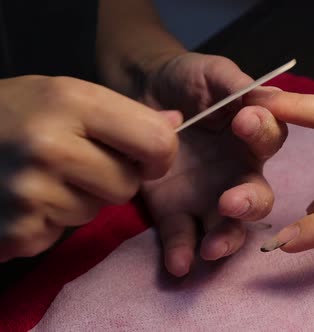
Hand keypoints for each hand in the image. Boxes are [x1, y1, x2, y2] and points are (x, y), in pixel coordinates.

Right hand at [0, 75, 179, 261]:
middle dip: (115, 178)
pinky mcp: (17, 229)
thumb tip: (177, 125)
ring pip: (97, 210)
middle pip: (129, 184)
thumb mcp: (65, 94)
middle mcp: (50, 144)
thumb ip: (123, 112)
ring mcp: (29, 190)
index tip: (147, 156)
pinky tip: (28, 198)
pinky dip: (51, 221)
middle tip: (81, 163)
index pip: (156, 142)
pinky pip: (63, 233)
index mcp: (71, 101)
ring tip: (46, 176)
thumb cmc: (14, 112)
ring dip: (81, 199)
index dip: (160, 154)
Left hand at [140, 53, 286, 276]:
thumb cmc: (186, 80)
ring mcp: (207, 197)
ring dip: (225, 240)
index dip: (262, 133)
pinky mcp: (174, 212)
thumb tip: (269, 96)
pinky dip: (183, 252)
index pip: (269, 140)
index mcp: (251, 138)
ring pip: (228, 226)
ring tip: (211, 248)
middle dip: (250, 203)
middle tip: (232, 201)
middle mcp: (237, 173)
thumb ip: (236, 83)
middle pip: (258, 197)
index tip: (244, 122)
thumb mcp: (211, 72)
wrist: (141, 92)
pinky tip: (179, 264)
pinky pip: (183, 235)